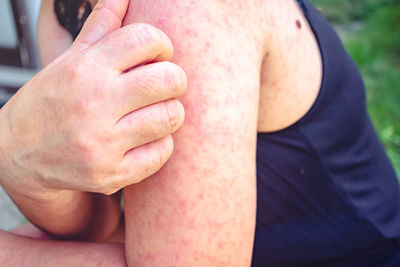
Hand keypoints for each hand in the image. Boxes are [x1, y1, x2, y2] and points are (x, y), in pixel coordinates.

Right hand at [0, 0, 185, 195]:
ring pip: (170, 117)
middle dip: (175, 80)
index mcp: (85, 69)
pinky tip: (144, 140)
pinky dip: (160, 143)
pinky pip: (162, 152)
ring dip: (170, 112)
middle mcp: (94, 103)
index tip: (158, 56)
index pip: (147, 39)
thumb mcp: (70, 60)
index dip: (163, 44)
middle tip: (163, 86)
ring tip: (154, 112)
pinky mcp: (110, 174)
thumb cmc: (50, 102)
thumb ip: (101, 27)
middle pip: (170, 79)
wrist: (17, 154)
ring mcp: (102, 143)